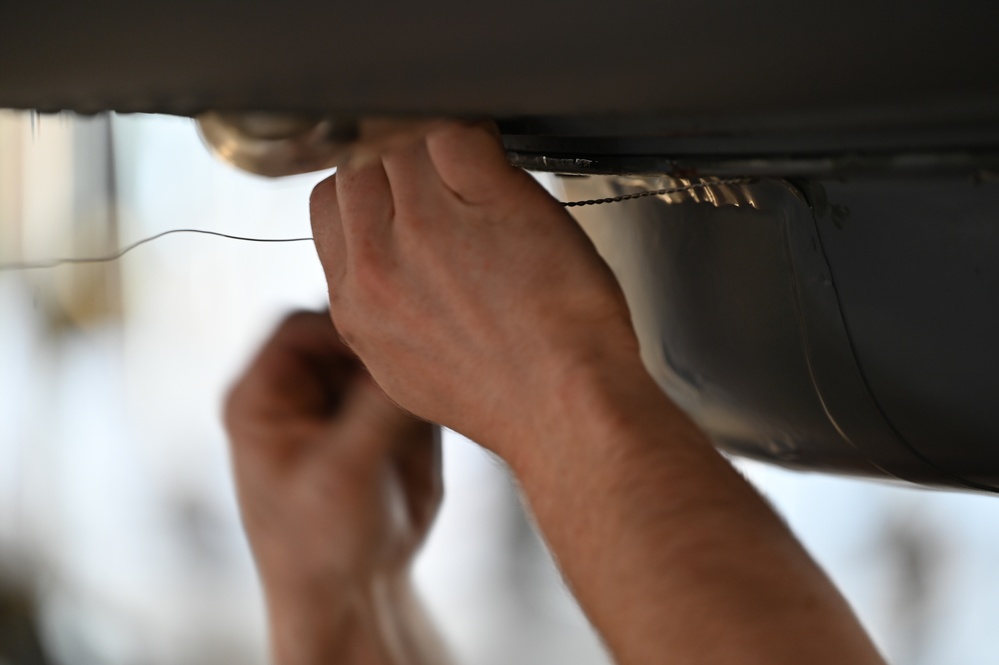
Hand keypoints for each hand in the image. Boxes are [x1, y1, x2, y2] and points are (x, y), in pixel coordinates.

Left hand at [224, 311, 441, 662]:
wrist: (356, 593)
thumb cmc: (320, 544)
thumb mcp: (342, 473)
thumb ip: (376, 409)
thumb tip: (417, 350)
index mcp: (264, 396)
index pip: (300, 327)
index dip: (343, 323)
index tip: (389, 338)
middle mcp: (305, 389)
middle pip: (347, 330)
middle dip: (386, 335)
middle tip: (425, 343)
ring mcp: (348, 401)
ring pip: (386, 351)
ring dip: (416, 357)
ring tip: (444, 369)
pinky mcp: (389, 418)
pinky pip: (415, 380)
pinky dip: (436, 382)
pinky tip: (454, 393)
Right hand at [310, 122, 642, 454]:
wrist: (567, 410)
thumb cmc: (510, 396)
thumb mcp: (410, 369)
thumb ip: (384, 308)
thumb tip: (384, 264)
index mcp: (356, 304)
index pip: (329, 203)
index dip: (366, 185)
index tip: (397, 186)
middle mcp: (379, 262)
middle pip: (356, 163)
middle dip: (393, 157)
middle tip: (441, 173)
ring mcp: (429, 228)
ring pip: (400, 138)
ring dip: (433, 139)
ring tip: (474, 168)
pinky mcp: (489, 201)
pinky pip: (457, 130)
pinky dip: (477, 132)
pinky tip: (500, 160)